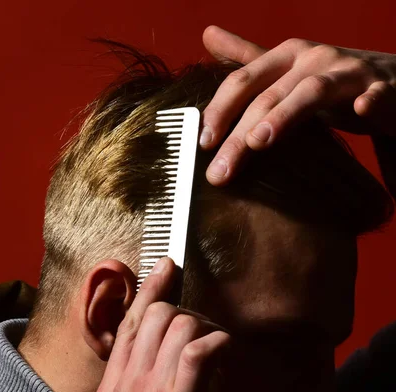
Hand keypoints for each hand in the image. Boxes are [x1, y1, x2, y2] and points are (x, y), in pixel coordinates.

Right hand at [91, 257, 230, 391]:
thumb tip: (142, 386)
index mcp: (113, 386)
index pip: (131, 323)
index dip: (150, 290)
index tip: (166, 267)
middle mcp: (129, 381)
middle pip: (157, 315)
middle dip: (187, 312)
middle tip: (206, 331)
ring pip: (179, 326)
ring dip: (206, 330)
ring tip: (218, 353)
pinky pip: (198, 353)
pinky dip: (218, 345)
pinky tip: (226, 355)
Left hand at [201, 25, 395, 184]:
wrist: (390, 81)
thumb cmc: (330, 82)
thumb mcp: (286, 70)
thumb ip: (249, 59)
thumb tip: (207, 35)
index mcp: (287, 56)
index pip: (243, 81)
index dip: (219, 110)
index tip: (200, 143)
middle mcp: (314, 59)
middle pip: (268, 95)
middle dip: (239, 135)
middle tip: (219, 170)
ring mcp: (348, 73)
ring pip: (311, 92)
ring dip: (284, 115)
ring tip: (257, 142)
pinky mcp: (382, 90)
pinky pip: (374, 95)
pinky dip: (367, 102)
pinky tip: (359, 111)